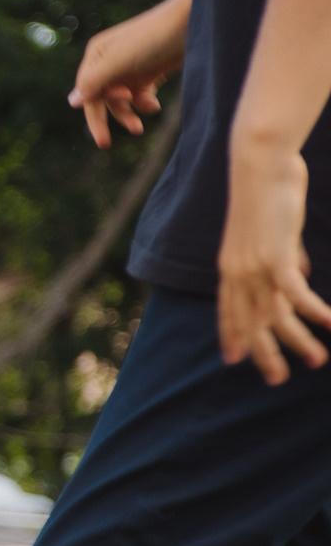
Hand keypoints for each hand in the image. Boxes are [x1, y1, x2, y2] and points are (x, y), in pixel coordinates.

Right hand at [70, 0, 188, 147]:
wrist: (193, 22)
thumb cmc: (152, 39)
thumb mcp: (118, 62)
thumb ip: (93, 82)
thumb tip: (72, 102)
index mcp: (97, 56)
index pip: (87, 93)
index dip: (94, 116)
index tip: (105, 141)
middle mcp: (111, 61)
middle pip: (103, 97)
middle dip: (112, 117)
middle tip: (113, 141)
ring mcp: (131, 66)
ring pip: (122, 99)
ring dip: (129, 113)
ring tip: (140, 126)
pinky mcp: (151, 70)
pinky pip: (141, 94)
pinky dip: (145, 103)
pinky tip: (154, 106)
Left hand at [218, 143, 330, 383]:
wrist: (259, 167)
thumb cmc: (269, 194)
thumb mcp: (273, 233)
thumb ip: (285, 257)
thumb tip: (299, 273)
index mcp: (230, 267)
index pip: (227, 310)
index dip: (232, 335)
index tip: (235, 358)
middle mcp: (237, 272)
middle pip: (249, 323)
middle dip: (263, 353)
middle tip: (276, 379)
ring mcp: (254, 267)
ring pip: (275, 316)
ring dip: (298, 341)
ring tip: (318, 360)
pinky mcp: (275, 257)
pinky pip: (295, 295)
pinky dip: (314, 312)